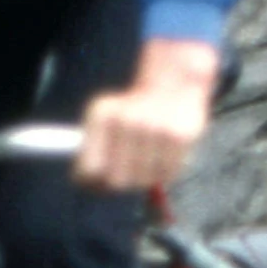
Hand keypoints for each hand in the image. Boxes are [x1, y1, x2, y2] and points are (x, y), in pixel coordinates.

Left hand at [75, 37, 219, 192]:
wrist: (173, 83)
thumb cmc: (133, 111)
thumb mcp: (105, 119)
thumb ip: (92, 152)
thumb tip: (88, 184)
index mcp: (101, 115)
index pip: (90, 169)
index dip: (94, 183)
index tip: (100, 183)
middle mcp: (126, 120)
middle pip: (117, 181)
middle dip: (123, 181)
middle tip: (128, 171)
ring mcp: (153, 128)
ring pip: (143, 180)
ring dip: (145, 175)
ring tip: (149, 156)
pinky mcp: (179, 136)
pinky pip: (166, 174)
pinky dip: (164, 171)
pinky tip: (163, 154)